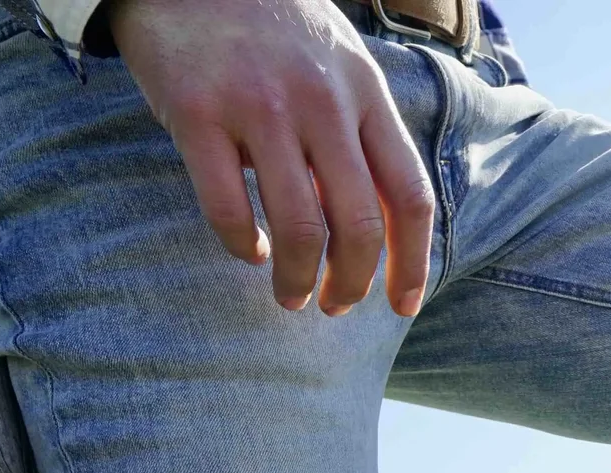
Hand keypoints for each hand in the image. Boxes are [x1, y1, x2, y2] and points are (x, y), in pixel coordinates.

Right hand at [108, 0, 435, 315]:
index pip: (409, 195)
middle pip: (359, 225)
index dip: (412, 262)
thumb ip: (360, 129)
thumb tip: (379, 220)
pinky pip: (228, 208)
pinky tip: (247, 251)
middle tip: (335, 307)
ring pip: (298, 228)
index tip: (403, 305)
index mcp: (365, 93)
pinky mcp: (198, 113)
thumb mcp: (337, 62)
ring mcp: (259, 107)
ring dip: (296, 279)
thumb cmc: (270, 24)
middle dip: (352, 283)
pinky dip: (241, 246)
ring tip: (290, 296)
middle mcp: (321, 101)